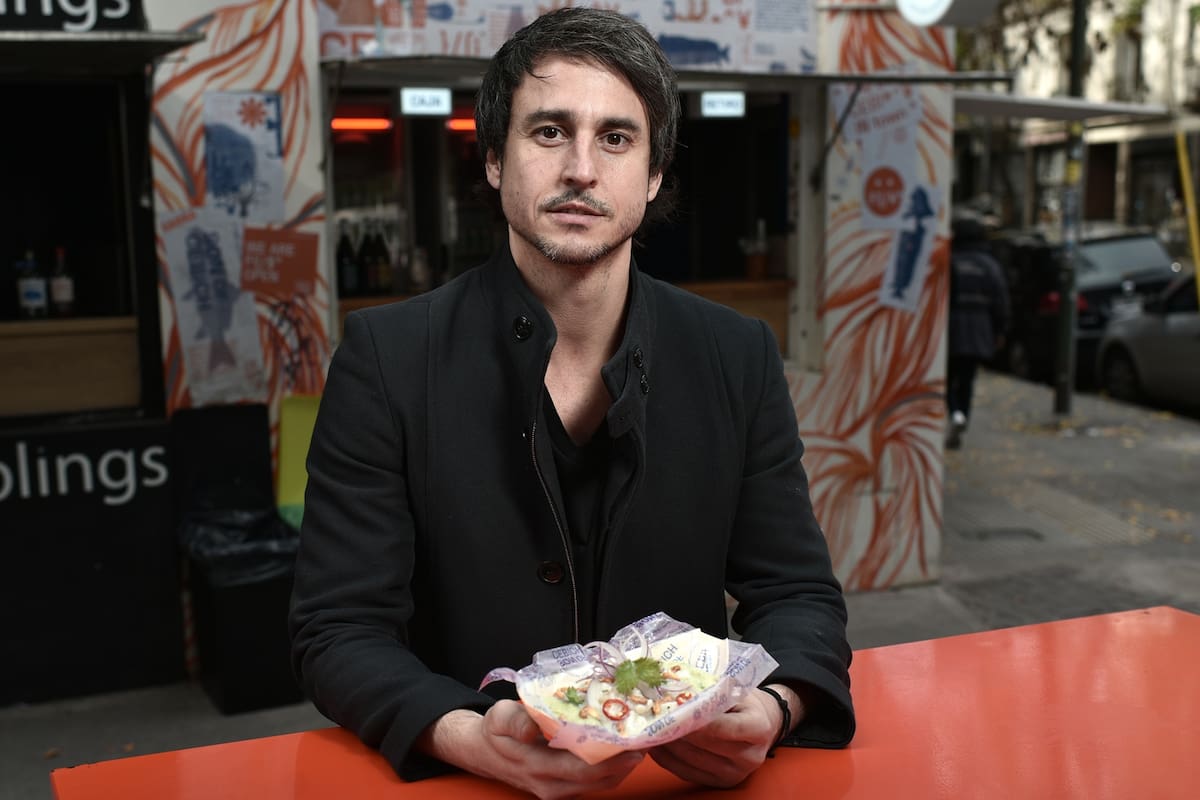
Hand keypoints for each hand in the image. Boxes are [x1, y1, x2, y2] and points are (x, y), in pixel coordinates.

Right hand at [419, 701, 643, 799]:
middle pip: (598, 780)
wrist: (482, 751)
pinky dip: (612, 768)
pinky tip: (623, 750)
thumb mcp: (498, 717)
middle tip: (647, 738)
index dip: (610, 759)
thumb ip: (516, 720)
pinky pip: (594, 782)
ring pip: (600, 784)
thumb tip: (534, 725)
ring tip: (641, 742)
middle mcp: (551, 785)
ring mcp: (558, 789)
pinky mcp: (563, 787)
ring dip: (623, 766)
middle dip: (625, 761)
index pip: (582, 769)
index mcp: (537, 768)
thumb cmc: (494, 731)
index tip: (631, 742)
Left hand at [648, 686, 789, 787]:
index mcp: (758, 729)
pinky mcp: (718, 783)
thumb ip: (714, 692)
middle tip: (655, 715)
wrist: (762, 725)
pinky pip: (685, 772)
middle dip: (678, 729)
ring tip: (651, 727)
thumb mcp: (737, 689)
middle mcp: (750, 756)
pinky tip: (655, 743)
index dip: (698, 720)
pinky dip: (667, 758)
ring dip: (668, 743)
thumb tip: (681, 688)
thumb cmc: (745, 703)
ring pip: (691, 760)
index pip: (725, 727)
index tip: (676, 709)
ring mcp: (734, 774)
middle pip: (705, 744)